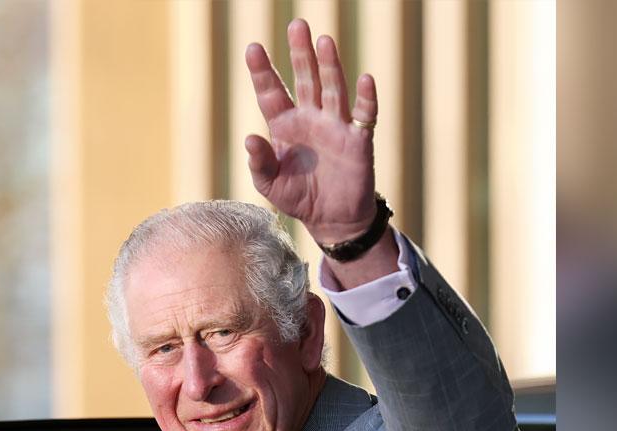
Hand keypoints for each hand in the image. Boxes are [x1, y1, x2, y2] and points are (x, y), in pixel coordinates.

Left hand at [245, 19, 378, 245]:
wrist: (331, 220)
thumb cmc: (298, 198)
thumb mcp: (270, 185)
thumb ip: (260, 163)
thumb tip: (249, 139)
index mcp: (285, 126)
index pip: (271, 93)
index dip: (262, 71)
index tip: (252, 48)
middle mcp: (310, 118)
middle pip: (305, 79)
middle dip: (300, 53)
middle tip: (296, 25)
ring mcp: (336, 126)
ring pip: (333, 89)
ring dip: (330, 66)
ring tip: (324, 41)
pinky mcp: (358, 140)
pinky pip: (364, 116)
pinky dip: (367, 99)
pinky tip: (365, 79)